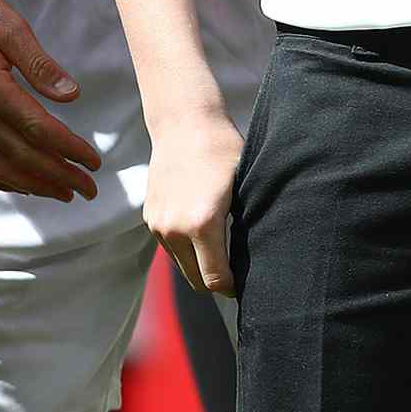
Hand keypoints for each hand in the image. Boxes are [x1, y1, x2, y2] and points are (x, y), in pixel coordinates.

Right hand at [0, 0, 100, 202]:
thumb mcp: (10, 26)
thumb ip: (40, 64)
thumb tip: (72, 96)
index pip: (37, 129)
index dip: (69, 149)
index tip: (94, 161)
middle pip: (22, 157)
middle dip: (60, 177)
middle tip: (90, 189)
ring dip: (35, 185)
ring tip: (65, 193)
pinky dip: (6, 179)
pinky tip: (26, 183)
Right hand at [144, 113, 243, 295]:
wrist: (184, 123)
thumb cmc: (223, 151)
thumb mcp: (244, 188)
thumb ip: (246, 227)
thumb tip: (261, 257)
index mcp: (202, 224)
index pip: (215, 279)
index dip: (232, 287)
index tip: (244, 284)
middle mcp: (175, 229)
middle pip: (196, 280)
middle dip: (216, 282)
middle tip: (235, 273)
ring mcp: (158, 224)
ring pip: (181, 265)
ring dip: (198, 265)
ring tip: (219, 251)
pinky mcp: (149, 217)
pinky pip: (170, 247)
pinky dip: (185, 248)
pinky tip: (200, 231)